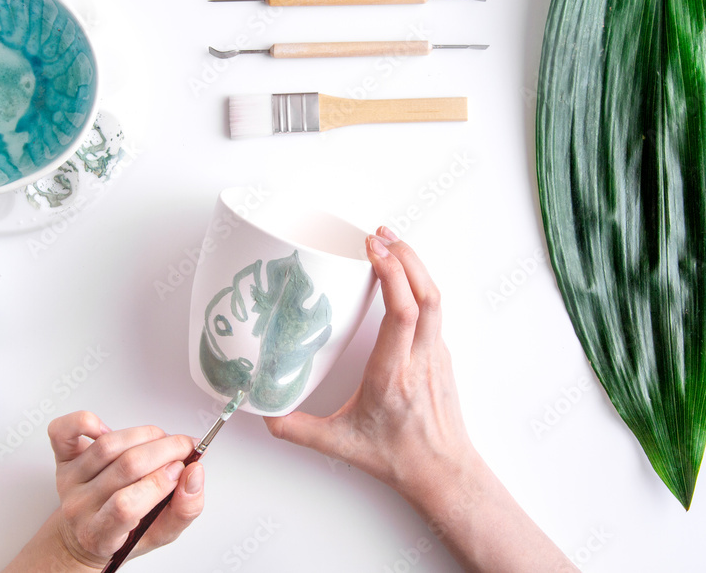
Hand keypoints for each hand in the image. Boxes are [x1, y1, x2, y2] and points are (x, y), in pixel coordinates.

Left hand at [4, 412, 204, 571]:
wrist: (86, 533)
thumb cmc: (124, 533)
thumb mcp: (161, 534)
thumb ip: (185, 509)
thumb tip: (195, 474)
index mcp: (101, 534)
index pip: (125, 506)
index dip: (159, 483)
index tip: (182, 472)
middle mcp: (80, 506)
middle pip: (124, 467)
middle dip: (165, 451)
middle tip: (184, 450)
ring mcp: (69, 480)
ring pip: (109, 445)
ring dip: (146, 434)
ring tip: (161, 441)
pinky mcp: (62, 458)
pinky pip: (63, 430)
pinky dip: (86, 420)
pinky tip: (107, 428)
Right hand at [265, 228, 577, 572]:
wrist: (443, 471)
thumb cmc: (397, 457)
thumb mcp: (338, 444)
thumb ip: (296, 429)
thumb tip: (262, 411)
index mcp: (392, 374)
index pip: (403, 313)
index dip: (392, 274)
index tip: (372, 249)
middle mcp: (420, 359)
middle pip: (425, 294)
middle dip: (404, 256)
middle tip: (378, 233)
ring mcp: (437, 355)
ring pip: (435, 298)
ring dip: (415, 265)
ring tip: (390, 242)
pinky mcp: (441, 355)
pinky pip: (434, 309)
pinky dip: (419, 283)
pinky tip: (401, 275)